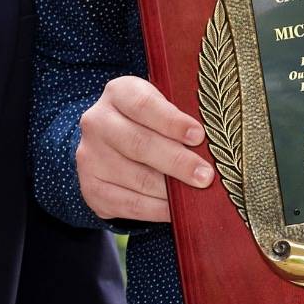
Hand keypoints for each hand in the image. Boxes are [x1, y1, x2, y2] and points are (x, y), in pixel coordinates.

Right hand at [75, 75, 213, 221]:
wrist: (108, 144)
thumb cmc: (148, 122)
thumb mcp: (159, 106)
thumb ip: (179, 117)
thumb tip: (213, 143)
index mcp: (118, 93)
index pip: (144, 105)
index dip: (172, 122)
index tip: (198, 136)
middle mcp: (97, 122)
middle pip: (139, 144)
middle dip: (177, 162)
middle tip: (205, 175)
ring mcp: (90, 157)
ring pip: (136, 178)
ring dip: (170, 190)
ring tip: (196, 195)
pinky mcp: (93, 188)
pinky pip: (129, 204)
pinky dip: (157, 209)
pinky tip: (176, 210)